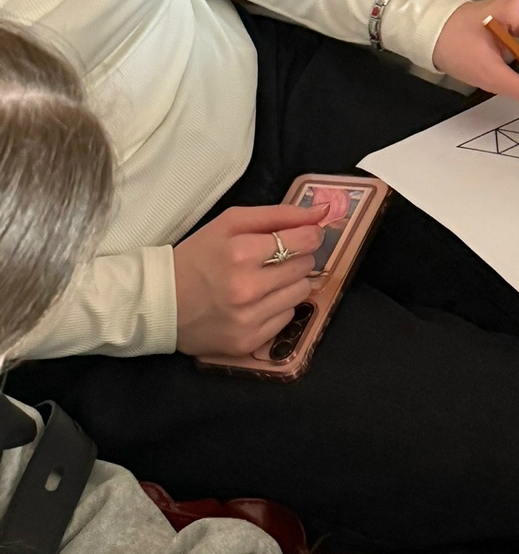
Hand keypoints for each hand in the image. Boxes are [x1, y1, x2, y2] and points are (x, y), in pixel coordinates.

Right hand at [173, 205, 327, 358]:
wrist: (159, 303)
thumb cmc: (197, 256)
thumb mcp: (230, 223)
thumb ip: (279, 214)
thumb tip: (323, 211)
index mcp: (240, 253)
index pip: (303, 240)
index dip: (310, 234)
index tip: (306, 233)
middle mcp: (247, 289)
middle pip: (304, 265)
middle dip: (296, 256)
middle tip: (274, 257)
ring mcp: (248, 319)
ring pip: (301, 292)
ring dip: (291, 282)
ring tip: (266, 279)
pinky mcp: (248, 342)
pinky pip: (288, 318)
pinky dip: (279, 307)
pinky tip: (257, 302)